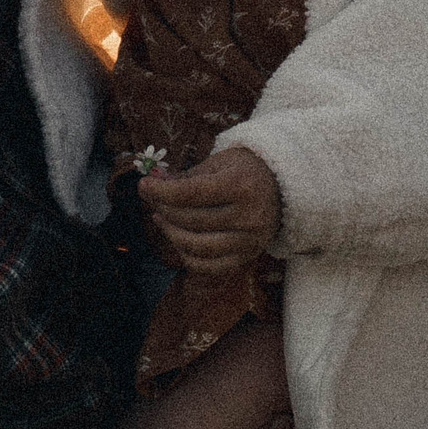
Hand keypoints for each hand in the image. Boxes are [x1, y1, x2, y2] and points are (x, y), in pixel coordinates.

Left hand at [141, 145, 281, 272]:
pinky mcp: (248, 255)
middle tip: (153, 200)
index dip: (161, 192)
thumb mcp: (220, 163)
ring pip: (196, 246)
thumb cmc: (246, 171)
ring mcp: (250, 240)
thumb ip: (186, 177)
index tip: (143, 185)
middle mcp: (249, 215)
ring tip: (162, 219)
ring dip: (171, 233)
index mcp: (241, 185)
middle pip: (190, 220)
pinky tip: (179, 238)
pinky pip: (208, 265)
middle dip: (164, 209)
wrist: (284, 188)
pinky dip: (186, 255)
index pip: (190, 193)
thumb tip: (151, 186)